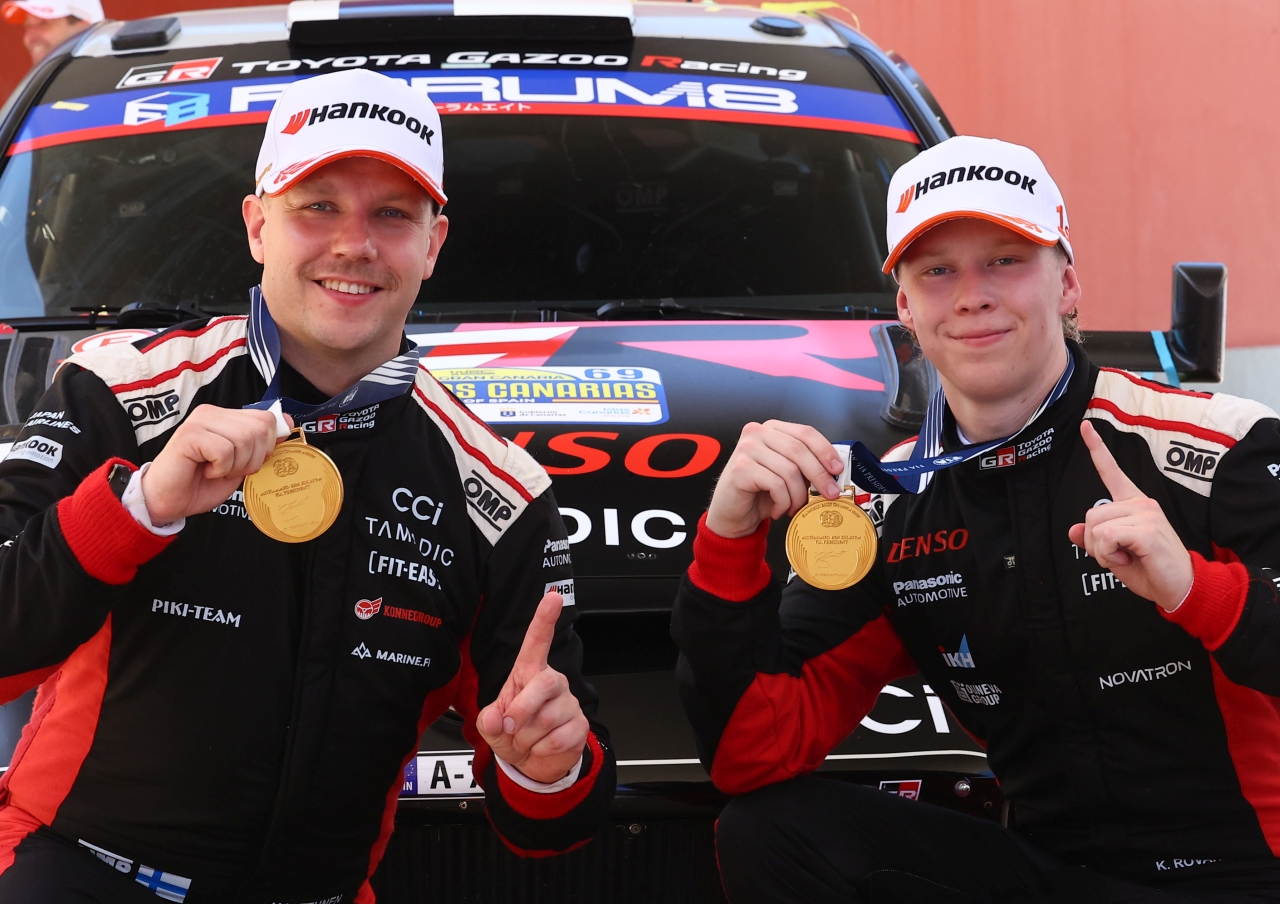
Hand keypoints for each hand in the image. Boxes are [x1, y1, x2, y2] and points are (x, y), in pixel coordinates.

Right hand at [140, 404, 289, 523]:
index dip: (267, 446)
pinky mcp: (189, 435)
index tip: (247, 462)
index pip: (267, 418)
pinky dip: (220, 468)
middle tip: (228, 469)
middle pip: (260, 429)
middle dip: (252, 458)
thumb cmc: (201, 484)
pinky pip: (224, 450)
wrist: (168, 501)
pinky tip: (204, 470)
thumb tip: (288, 425)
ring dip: (235, 465)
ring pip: (244, 439)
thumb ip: (261, 445)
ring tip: (215, 470)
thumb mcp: (241, 464)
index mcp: (226, 416)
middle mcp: (212, 413)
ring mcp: (199, 421)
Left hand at [477, 592, 588, 784]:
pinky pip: (558, 738)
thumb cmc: (514, 733)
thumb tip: (496, 717)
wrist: (534, 763)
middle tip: (509, 726)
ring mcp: (569, 703)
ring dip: (527, 737)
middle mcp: (553, 683)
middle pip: (545, 682)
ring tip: (526, 740)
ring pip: (547, 718)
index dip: (544, 619)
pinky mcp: (579, 724)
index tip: (552, 597)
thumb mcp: (492, 726)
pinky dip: (541, 750)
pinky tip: (540, 747)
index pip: (538, 642)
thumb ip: (489, 720)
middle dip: (522, 708)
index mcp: (530, 673)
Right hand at [705, 420, 843, 538]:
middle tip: (829, 494)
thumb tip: (834, 472)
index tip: (837, 469)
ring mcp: (746, 448)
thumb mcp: (787, 473)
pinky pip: (775, 485)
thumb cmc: (760, 493)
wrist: (732, 513)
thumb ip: (805, 465)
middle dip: (819, 475)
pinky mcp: (741, 468)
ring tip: (794, 507)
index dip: (825, 450)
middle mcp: (757, 433)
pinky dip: (782, 502)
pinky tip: (778, 510)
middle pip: (799, 450)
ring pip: (789, 471)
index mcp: (772, 429)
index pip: (805, 432)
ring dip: (797, 495)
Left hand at [1068, 421, 1192, 610]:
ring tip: (1125, 556)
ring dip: (1101, 550)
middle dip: (1093, 541)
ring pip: (1095, 526)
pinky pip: (1106, 538)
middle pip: (1091, 514)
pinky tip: (1128, 558)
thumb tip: (1074, 530)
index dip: (1097, 448)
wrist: (1181, 588)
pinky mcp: (1147, 529)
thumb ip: (1095, 539)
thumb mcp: (1115, 554)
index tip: (1084, 426)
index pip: (1112, 472)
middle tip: (1116, 554)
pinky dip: (1108, 554)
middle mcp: (1141, 503)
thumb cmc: (1151, 569)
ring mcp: (1146, 514)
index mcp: (1134, 505)